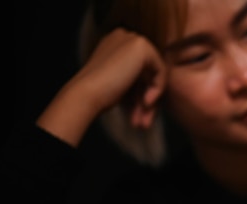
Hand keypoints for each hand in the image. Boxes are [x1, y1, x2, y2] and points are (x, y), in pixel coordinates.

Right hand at [37, 28, 166, 146]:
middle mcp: (125, 37)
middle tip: (143, 123)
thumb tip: (156, 93)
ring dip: (151, 100)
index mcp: (117, 44)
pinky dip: (157, 89)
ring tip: (144, 123)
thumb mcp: (122, 85)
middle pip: (148, 73)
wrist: (86, 93)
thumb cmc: (99, 94)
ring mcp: (133, 39)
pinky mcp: (142, 46)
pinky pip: (161, 71)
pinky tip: (146, 103)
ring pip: (155, 74)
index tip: (139, 115)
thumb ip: (137, 81)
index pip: (140, 70)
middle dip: (146, 100)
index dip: (141, 94)